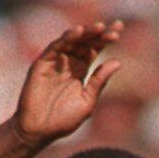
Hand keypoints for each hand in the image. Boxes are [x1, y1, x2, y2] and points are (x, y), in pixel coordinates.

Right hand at [10, 21, 123, 149]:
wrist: (39, 130)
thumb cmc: (63, 120)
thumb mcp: (87, 101)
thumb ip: (99, 81)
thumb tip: (118, 62)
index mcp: (81, 70)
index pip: (95, 49)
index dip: (106, 39)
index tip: (119, 30)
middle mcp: (69, 62)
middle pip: (85, 41)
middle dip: (100, 32)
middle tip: (115, 27)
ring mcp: (55, 61)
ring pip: (72, 40)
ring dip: (86, 32)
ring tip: (99, 27)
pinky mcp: (42, 63)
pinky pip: (55, 47)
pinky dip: (67, 38)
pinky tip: (78, 31)